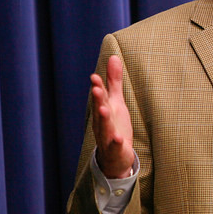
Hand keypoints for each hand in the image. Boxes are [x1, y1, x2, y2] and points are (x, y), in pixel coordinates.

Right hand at [91, 55, 134, 178]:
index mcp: (103, 110)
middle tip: (96, 88)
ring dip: (104, 119)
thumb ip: (114, 81)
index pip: (100, 97)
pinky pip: (115, 146)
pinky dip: (116, 143)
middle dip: (97, 99)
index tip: (94, 76)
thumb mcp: (116, 101)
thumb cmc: (114, 125)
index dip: (98, 87)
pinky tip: (119, 139)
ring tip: (104, 110)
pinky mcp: (115, 149)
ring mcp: (107, 136)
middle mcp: (102, 122)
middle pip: (99, 109)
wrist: (113, 157)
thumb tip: (113, 56)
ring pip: (104, 127)